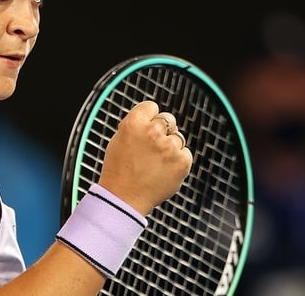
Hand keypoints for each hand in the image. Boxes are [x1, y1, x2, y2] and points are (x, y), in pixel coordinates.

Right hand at [97, 100, 192, 215]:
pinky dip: (177, 161)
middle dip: (162, 130)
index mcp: (133, 123)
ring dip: (170, 147)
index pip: (151, 107)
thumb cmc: (119, 170)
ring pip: (178, 138)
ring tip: (154, 162)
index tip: (145, 128)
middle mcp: (153, 132)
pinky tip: (163, 170)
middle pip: (168, 119)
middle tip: (150, 148)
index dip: (148, 118)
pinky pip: (185, 153)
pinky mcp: (182, 161)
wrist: (123, 198)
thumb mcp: (119, 139)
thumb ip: (138, 125)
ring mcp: (169, 147)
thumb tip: (155, 118)